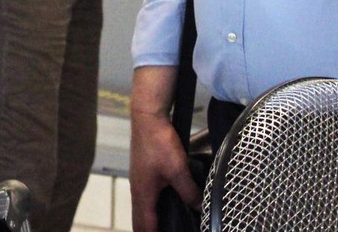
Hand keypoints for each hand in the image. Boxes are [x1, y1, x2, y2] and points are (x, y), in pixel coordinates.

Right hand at [130, 108, 198, 231]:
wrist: (148, 117)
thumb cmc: (159, 142)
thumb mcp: (178, 169)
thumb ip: (189, 191)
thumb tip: (200, 207)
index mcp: (143, 194)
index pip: (145, 226)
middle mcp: (137, 190)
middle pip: (139, 220)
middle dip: (147, 231)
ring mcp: (138, 180)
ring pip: (141, 209)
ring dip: (149, 220)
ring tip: (162, 226)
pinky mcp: (142, 172)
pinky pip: (144, 198)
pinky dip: (151, 208)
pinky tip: (163, 204)